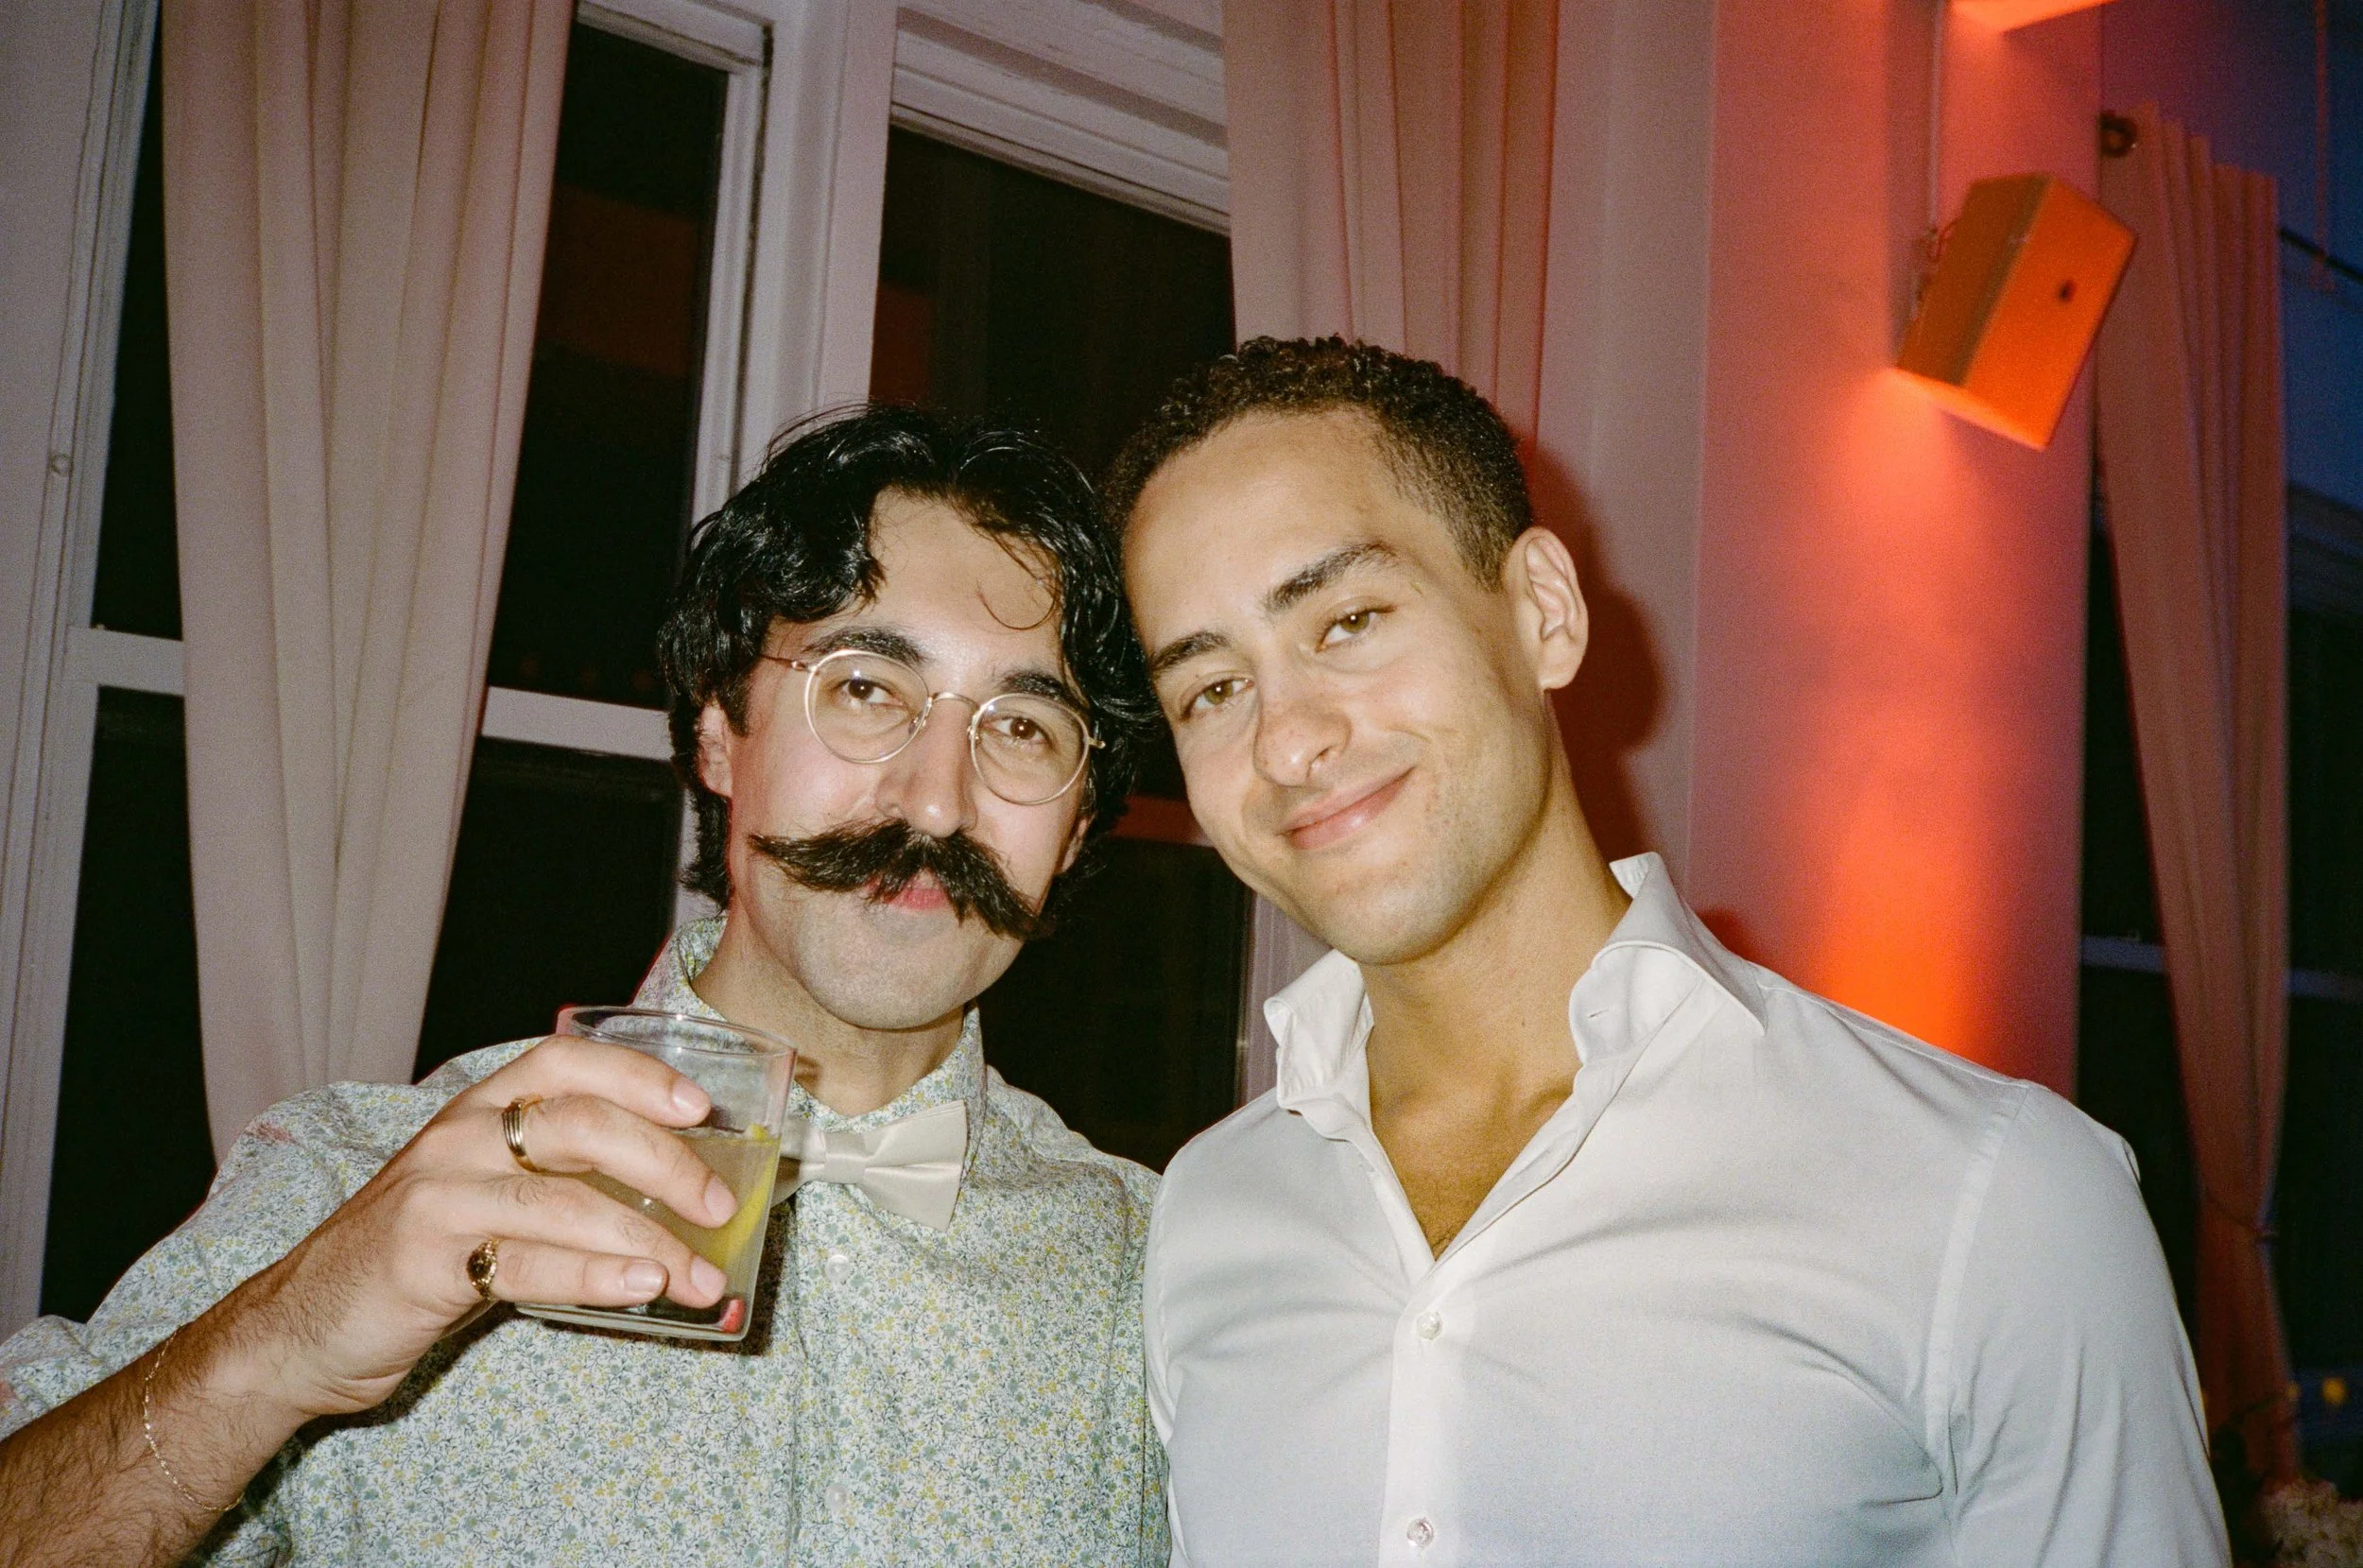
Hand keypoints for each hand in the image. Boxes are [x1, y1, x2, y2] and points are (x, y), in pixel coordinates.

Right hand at [231, 1038, 740, 1419]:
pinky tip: (641, 1288)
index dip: (637, 1074)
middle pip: (580, 1125)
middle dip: (665, 1162)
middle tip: (719, 1205)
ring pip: (564, 1199)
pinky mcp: (422, 1261)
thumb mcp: (482, 1193)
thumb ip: (557, 1178)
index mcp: (477, 1110)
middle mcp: (457, 1138)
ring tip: (699, 1274)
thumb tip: (677, 1193)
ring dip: (648, 1238)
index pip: (565, 1061)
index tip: (700, 1105)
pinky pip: (528, 1262)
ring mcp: (437, 1196)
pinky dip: (595, 1276)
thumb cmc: (412, 1255)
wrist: (296, 1327)